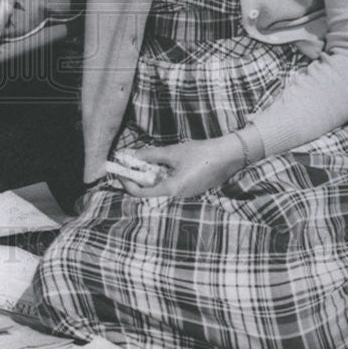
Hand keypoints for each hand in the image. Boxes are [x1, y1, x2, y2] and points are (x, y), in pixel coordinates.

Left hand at [118, 135, 244, 198]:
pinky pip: (172, 183)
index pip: (140, 192)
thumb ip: (151, 155)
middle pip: (150, 190)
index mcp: (171, 190)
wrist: (228, 155)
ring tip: (145, 159)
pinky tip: (163, 162)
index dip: (127, 182)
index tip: (119, 171)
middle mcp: (178, 196)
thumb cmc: (201, 154)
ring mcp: (186, 193)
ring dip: (150, 174)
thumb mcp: (173, 152)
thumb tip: (132, 155)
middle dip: (138, 176)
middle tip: (130, 162)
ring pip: (161, 186)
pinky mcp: (192, 188)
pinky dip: (163, 174)